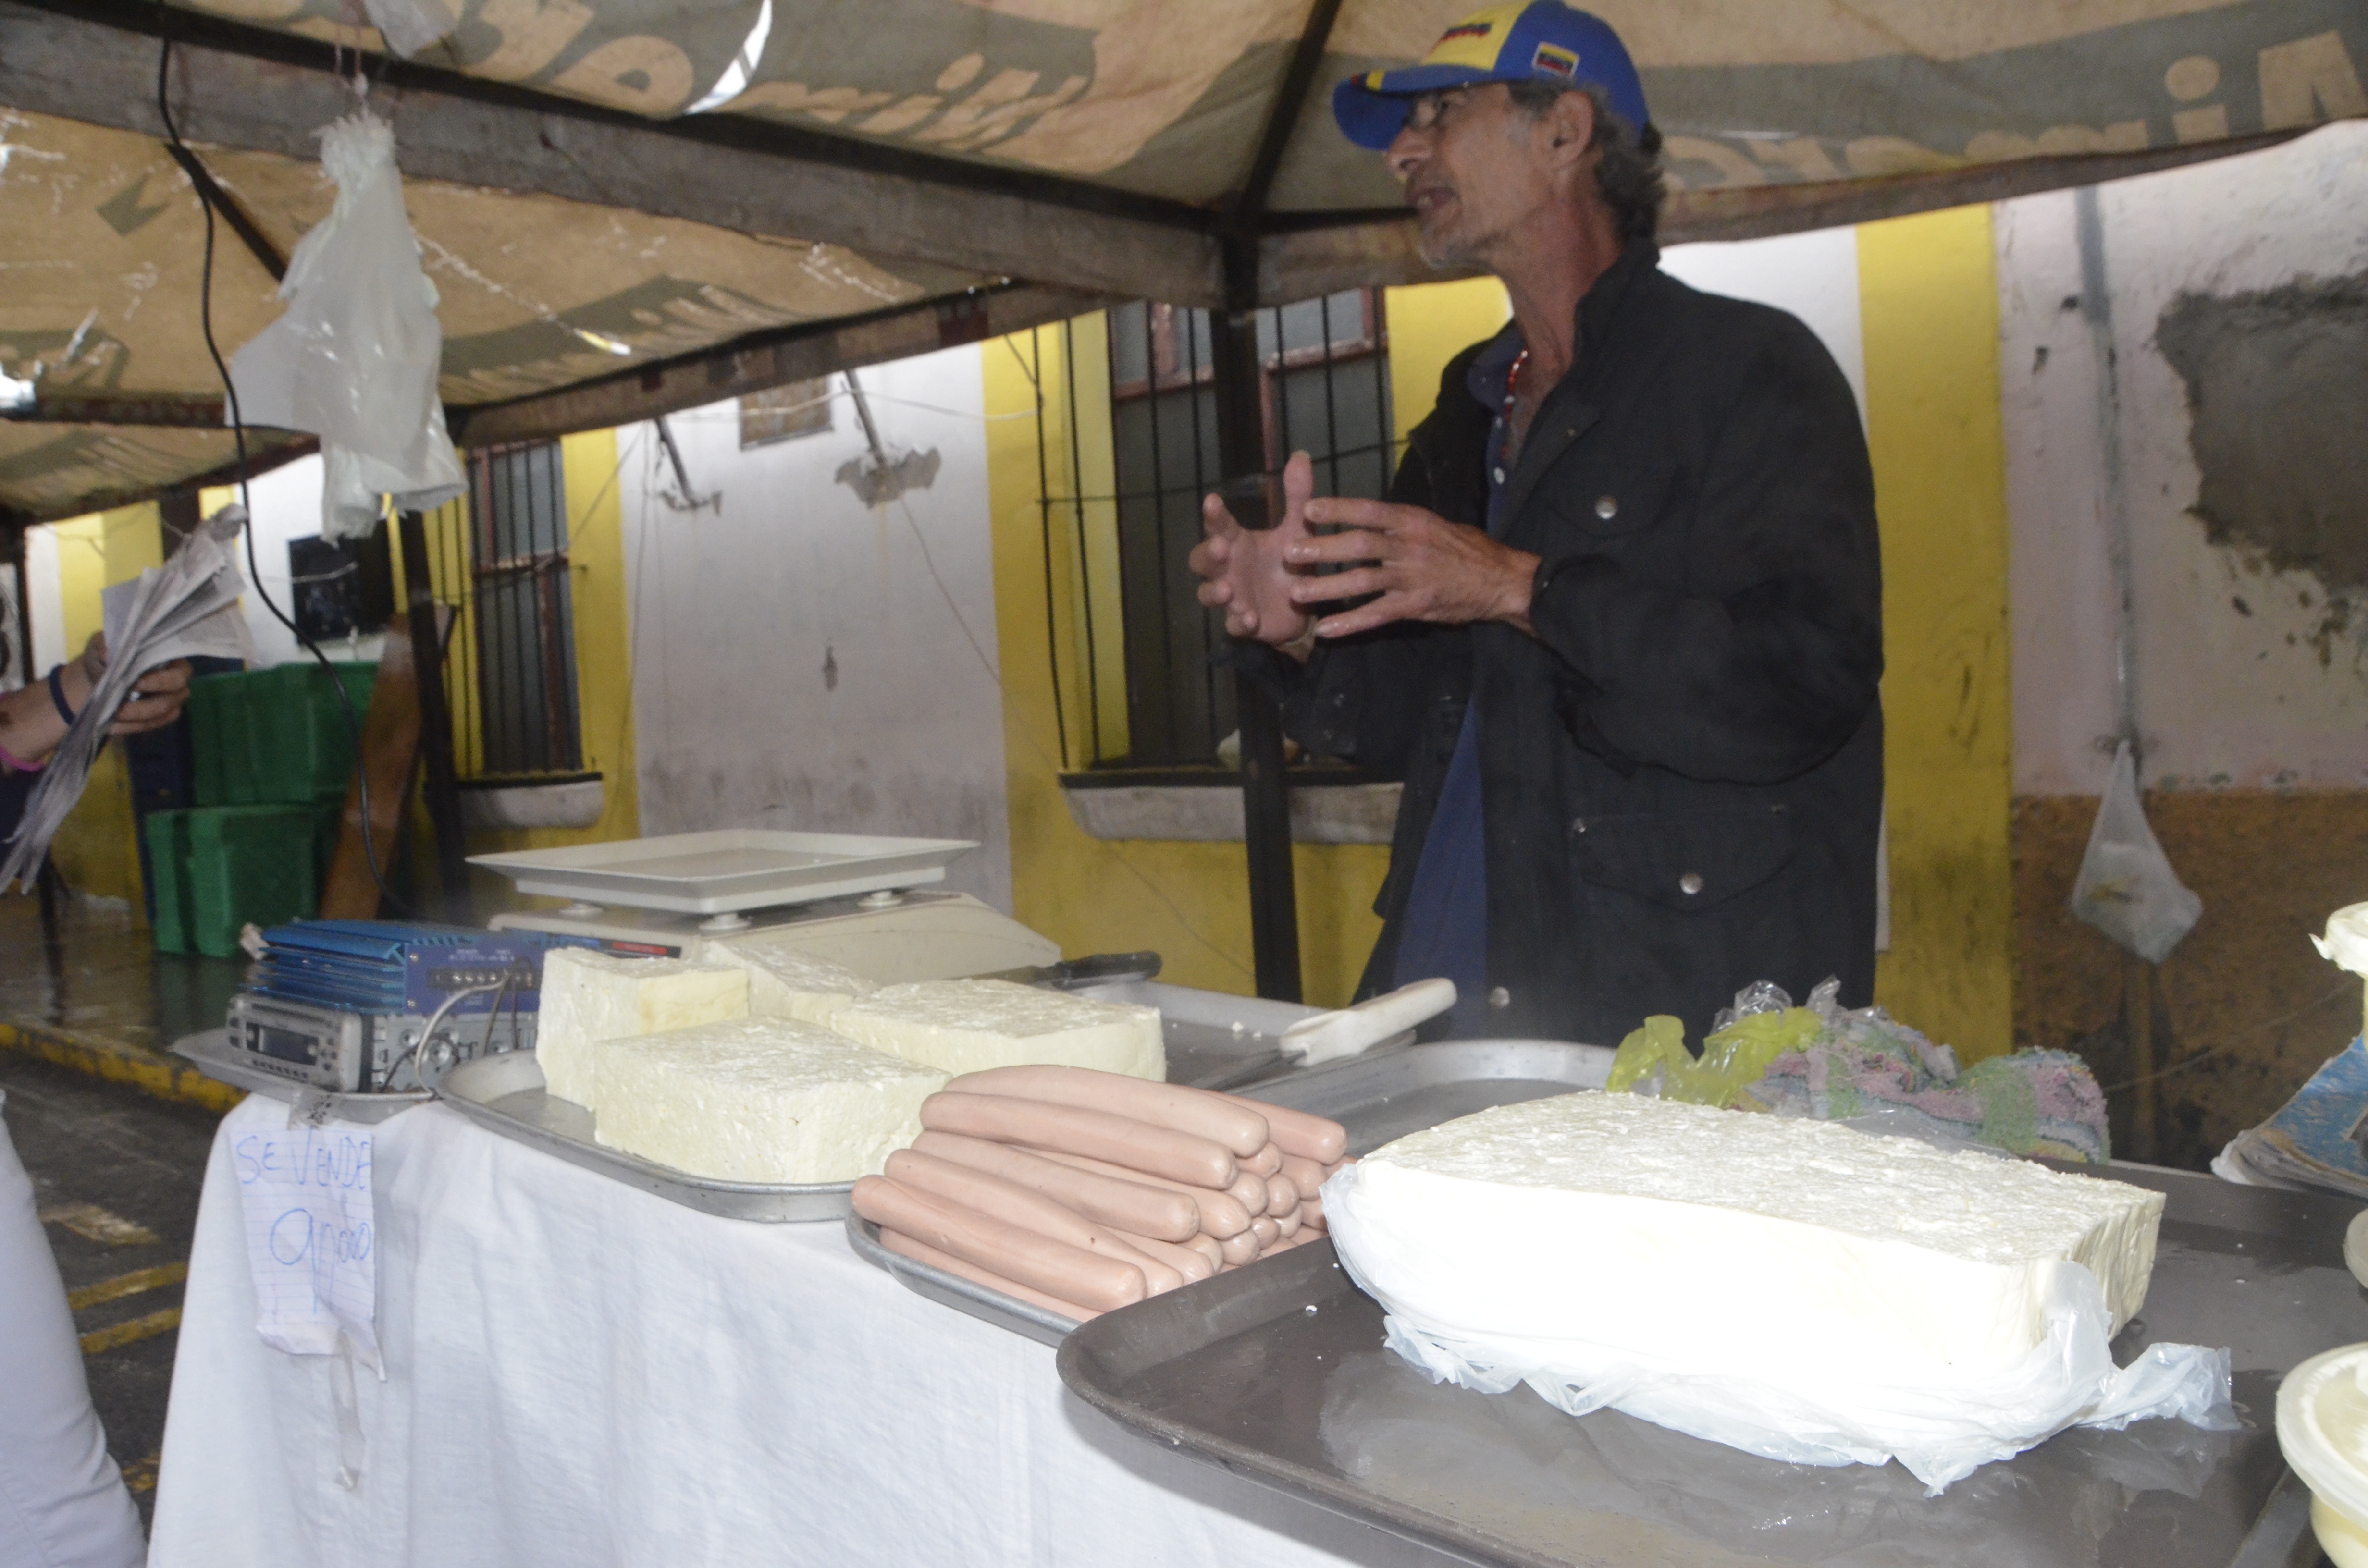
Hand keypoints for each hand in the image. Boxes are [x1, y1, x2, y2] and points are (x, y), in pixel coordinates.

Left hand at [75, 633, 191, 735]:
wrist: (93, 678)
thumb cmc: (104, 659)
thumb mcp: (100, 647)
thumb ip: (104, 647)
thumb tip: (106, 655)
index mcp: (171, 660)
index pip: (178, 673)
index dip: (160, 681)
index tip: (134, 684)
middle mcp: (177, 683)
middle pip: (175, 697)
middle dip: (148, 703)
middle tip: (121, 707)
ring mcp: (170, 702)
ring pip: (163, 714)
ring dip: (138, 717)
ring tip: (114, 714)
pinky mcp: (158, 718)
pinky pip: (150, 726)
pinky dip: (130, 726)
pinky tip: (112, 724)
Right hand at [1191, 452, 1318, 655]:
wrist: (1300, 606)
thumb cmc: (1290, 562)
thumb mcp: (1298, 529)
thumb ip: (1297, 497)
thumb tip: (1302, 455)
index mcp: (1237, 542)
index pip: (1219, 526)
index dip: (1213, 515)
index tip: (1212, 500)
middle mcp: (1228, 568)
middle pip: (1202, 560)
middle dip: (1207, 555)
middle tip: (1220, 548)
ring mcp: (1233, 597)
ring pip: (1208, 594)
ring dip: (1215, 592)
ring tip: (1229, 590)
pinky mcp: (1244, 622)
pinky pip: (1233, 625)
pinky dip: (1238, 622)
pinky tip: (1249, 618)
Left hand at [1286, 498, 1540, 639]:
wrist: (1500, 580)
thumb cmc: (1466, 549)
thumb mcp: (1435, 524)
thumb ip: (1401, 523)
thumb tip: (1369, 516)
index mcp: (1413, 521)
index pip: (1370, 511)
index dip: (1339, 509)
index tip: (1309, 509)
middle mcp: (1410, 547)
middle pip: (1360, 545)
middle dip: (1323, 548)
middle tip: (1290, 551)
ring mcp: (1412, 578)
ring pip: (1363, 581)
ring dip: (1328, 587)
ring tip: (1297, 593)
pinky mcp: (1415, 607)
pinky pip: (1377, 615)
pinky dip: (1350, 623)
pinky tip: (1326, 630)